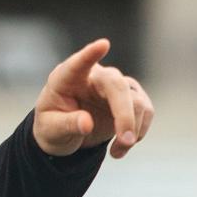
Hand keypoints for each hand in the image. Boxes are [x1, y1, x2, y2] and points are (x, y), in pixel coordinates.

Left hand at [32, 38, 154, 160]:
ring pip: (136, 100)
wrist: (65, 132)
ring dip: (132, 130)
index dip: (90, 54)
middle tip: (125, 141)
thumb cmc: (53, 124)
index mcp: (67, 78)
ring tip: (117, 152)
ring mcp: (114, 85)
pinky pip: (146, 110)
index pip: (78, 63)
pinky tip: (122, 146)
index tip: (103, 44)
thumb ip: (67, 124)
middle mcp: (94, 76)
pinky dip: (139, 132)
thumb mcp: (50, 130)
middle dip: (125, 115)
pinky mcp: (130, 97)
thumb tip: (87, 123)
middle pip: (117, 86)